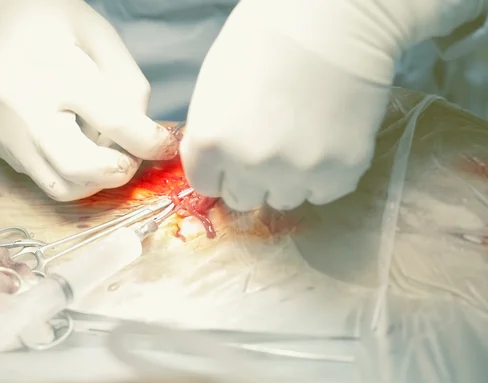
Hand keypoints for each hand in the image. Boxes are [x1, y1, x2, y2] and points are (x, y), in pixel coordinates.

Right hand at [0, 0, 178, 200]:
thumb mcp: (96, 35)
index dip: (150, 142)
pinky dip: (71, 173)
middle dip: (120, 171)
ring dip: (96, 181)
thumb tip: (142, 136)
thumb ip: (127, 84)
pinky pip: (43, 177)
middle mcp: (25, 109)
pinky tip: (76, 147)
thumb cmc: (44, 25)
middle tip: (131, 157)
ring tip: (104, 154)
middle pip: (81, 168)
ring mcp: (6, 135)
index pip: (114, 121)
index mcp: (56, 70)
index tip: (164, 144)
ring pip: (62, 187)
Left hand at [181, 0, 487, 210]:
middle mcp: (250, 165)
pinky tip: (325, 141)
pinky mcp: (342, 171)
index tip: (232, 157)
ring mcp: (298, 172)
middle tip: (268, 145)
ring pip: (284, 199)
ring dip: (286, 179)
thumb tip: (215, 163)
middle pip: (242, 198)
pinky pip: (323, 193)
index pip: (206, 184)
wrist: (333, 17)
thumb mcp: (214, 85)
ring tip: (300, 139)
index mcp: (211, 141)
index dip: (218, 170)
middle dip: (249, 178)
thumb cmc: (265, 38)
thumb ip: (210, 133)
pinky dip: (323, 175)